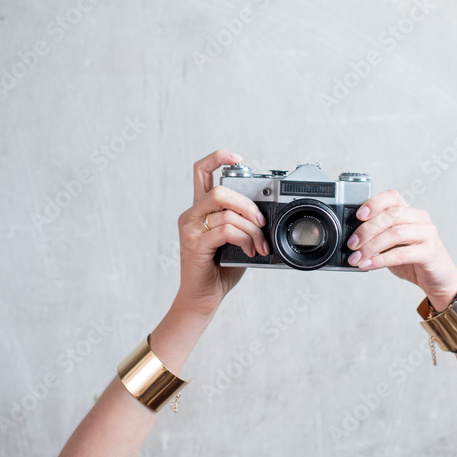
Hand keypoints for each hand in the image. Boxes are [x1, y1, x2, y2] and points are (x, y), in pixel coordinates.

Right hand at [174, 149, 270, 317]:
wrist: (202, 299)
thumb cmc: (218, 270)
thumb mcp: (235, 240)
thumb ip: (242, 223)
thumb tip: (266, 214)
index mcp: (199, 210)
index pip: (201, 171)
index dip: (218, 157)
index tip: (238, 158)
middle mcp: (191, 216)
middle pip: (220, 190)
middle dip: (248, 204)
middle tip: (262, 223)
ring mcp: (191, 230)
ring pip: (227, 212)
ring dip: (252, 229)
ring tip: (259, 245)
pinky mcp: (195, 244)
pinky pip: (226, 230)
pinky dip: (245, 239)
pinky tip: (250, 250)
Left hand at [345, 189, 456, 310]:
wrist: (438, 278)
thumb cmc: (413, 260)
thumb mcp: (393, 244)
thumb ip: (378, 236)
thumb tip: (353, 238)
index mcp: (410, 212)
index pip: (392, 197)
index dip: (374, 203)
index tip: (359, 216)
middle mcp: (420, 218)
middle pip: (391, 215)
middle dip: (367, 230)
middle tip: (352, 244)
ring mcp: (427, 234)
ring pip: (395, 233)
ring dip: (371, 247)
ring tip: (357, 258)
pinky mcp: (430, 252)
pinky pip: (401, 254)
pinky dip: (381, 260)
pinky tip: (369, 265)